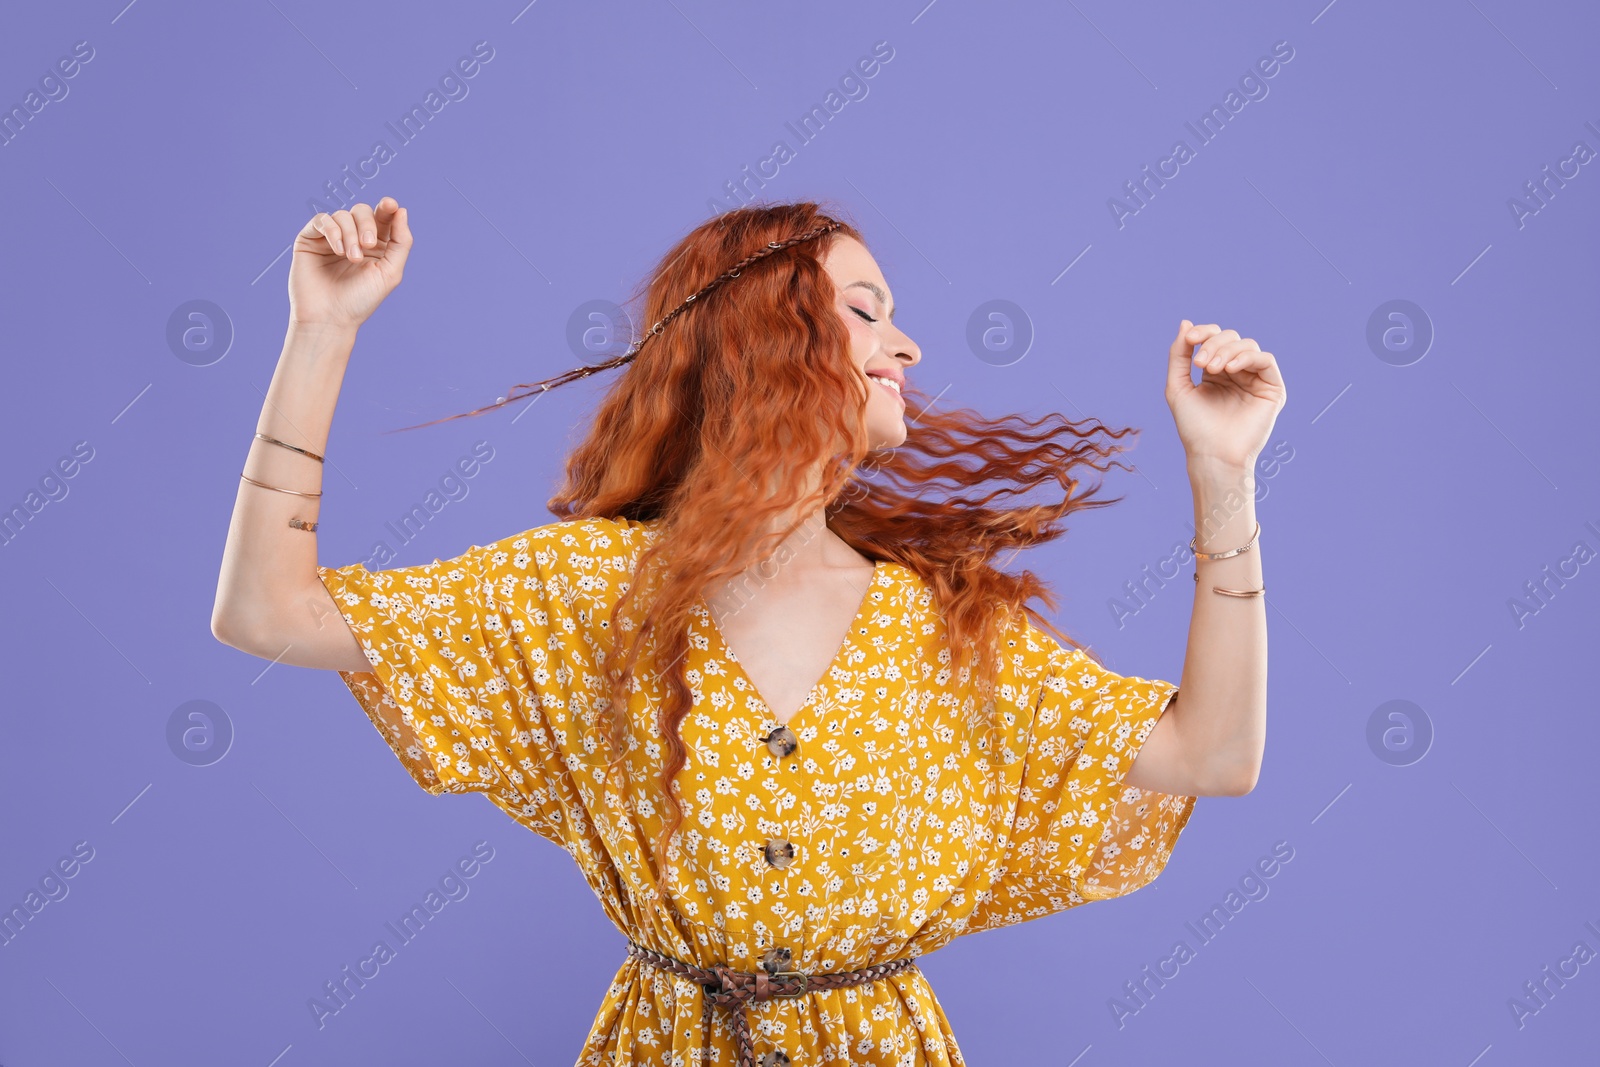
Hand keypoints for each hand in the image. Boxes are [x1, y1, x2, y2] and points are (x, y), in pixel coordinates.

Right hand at [287, 197, 413, 328]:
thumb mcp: (390, 272)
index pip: (382, 216)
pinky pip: (322, 220)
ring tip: (352, 258)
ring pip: (343, 215)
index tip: (390, 205)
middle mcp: (353, 238)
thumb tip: (402, 209)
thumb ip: (401, 241)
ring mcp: (331, 238)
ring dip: (350, 234)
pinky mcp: (310, 239)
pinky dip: (333, 231)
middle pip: (362, 211)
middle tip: (369, 245)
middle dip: (367, 224)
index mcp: (376, 245)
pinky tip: (338, 251)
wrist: (330, 318)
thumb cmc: (361, 300)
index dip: (387, 207)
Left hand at [1164, 320, 1286, 470]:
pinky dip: (1247, 357)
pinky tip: (1230, 369)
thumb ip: (1179, 355)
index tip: (1189, 339)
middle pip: (1230, 338)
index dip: (1203, 332)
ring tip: (1213, 368)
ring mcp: (1255, 380)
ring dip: (1227, 350)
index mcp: (1215, 372)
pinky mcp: (1272, 389)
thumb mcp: (1178, 386)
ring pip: (1247, 345)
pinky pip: (1265, 360)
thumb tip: (1185, 322)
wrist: (1212, 454)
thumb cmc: (1194, 427)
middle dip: (1213, 344)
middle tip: (1200, 363)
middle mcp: (1237, 373)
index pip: (1214, 339)